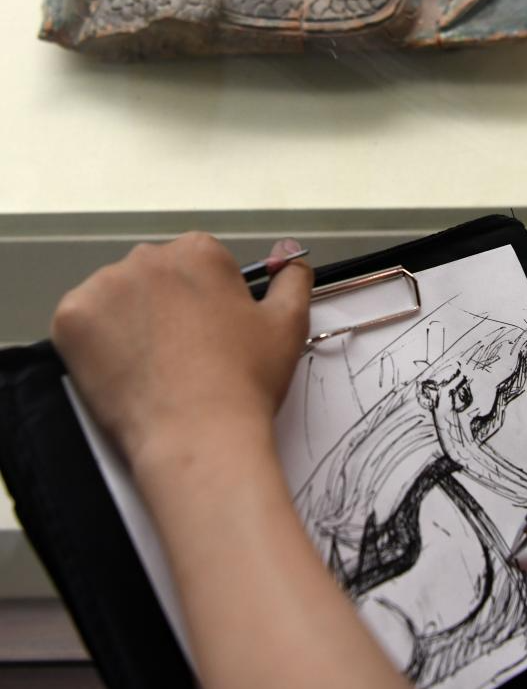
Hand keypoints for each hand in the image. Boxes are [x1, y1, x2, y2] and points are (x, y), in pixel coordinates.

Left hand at [51, 232, 311, 469]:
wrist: (198, 436)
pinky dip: (95, 343)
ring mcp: (105, 286)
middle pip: (155, 277)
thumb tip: (290, 260)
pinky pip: (82, 322)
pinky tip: (123, 369)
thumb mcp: (287, 325)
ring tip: (154, 367)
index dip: (208, 303)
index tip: (211, 334)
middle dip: (166, 307)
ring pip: (117, 299)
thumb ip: (293, 282)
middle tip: (184, 355)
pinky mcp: (72, 319)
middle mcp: (148, 257)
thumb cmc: (244, 382)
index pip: (199, 265)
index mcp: (199, 252)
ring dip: (130, 322)